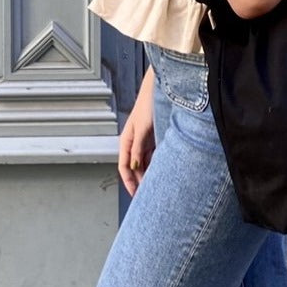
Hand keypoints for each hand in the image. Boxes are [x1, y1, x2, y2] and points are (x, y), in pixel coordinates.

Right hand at [118, 69, 156, 194]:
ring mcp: (144, 141)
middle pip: (135, 168)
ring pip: (145, 163)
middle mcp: (134, 143)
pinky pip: (153, 157)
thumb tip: (134, 167)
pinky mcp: (153, 139)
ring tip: (156, 188)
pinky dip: (156, 166)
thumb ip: (137, 149)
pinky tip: (162, 173)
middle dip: (140, 182)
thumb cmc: (148, 105)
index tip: (135, 195)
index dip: (129, 182)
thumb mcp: (142, 129)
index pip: (124, 167)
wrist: (159, 89)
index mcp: (126, 141)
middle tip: (147, 197)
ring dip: (149, 175)